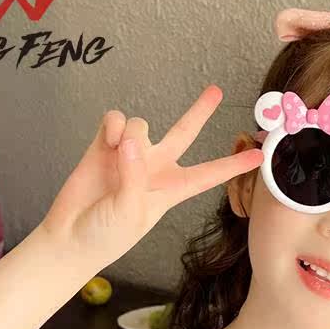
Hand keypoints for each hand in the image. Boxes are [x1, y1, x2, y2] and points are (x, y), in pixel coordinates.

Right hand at [42, 84, 262, 270]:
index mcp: (171, 190)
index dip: (233, 165)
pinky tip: (106, 142)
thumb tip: (131, 142)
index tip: (258, 156)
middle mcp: (154, 168)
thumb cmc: (107, 236)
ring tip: (117, 153)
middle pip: (184, 133)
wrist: (71, 237)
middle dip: (199, 112)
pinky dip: (112, 126)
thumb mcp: (131, 212)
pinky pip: (115, 120)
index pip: (209, 174)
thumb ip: (135, 176)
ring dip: (132, 133)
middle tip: (217, 91)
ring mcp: (129, 155)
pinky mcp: (104, 146)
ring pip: (142, 124)